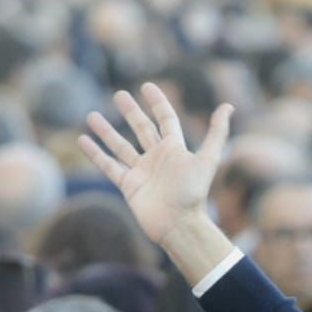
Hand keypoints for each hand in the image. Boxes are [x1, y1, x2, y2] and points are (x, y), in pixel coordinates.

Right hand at [78, 84, 231, 245]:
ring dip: (107, 131)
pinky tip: (83, 140)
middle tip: (119, 94)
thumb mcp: (207, 160)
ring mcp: (142, 171)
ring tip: (92, 115)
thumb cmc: (193, 193)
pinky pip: (109, 166)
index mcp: (175, 149)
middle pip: (142, 129)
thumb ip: (217, 133)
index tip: (147, 86)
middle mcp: (158, 158)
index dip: (158, 103)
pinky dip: (96, 154)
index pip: (166, 119)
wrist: (178, 225)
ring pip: (121, 145)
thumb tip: (228, 106)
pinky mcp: (129, 185)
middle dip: (131, 112)